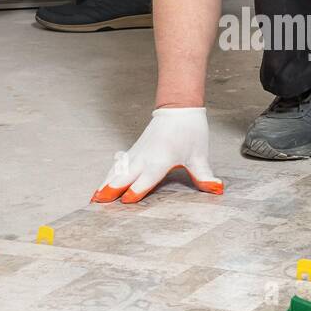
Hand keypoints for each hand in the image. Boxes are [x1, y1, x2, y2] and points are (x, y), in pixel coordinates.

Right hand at [92, 107, 222, 203]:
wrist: (179, 108)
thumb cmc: (190, 130)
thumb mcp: (199, 155)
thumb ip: (204, 175)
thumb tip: (216, 189)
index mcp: (162, 158)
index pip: (148, 177)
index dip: (138, 189)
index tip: (126, 200)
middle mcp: (146, 156)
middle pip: (126, 174)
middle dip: (113, 188)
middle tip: (100, 202)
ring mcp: (137, 153)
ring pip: (118, 170)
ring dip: (106, 183)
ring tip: (94, 197)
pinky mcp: (134, 151)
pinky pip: (118, 165)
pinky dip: (109, 175)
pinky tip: (101, 185)